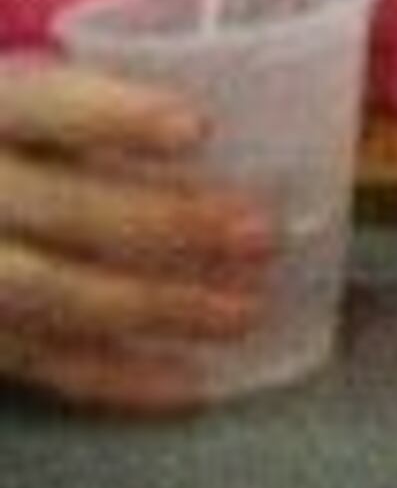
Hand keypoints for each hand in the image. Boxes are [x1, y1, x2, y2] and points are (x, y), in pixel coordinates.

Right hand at [0, 53, 278, 411]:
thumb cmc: (28, 141)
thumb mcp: (46, 104)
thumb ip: (117, 104)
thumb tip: (277, 116)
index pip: (47, 104)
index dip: (117, 116)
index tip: (199, 128)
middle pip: (60, 208)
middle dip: (166, 224)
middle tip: (262, 234)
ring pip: (50, 293)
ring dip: (156, 307)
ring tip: (245, 312)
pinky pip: (41, 362)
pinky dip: (118, 378)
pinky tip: (193, 384)